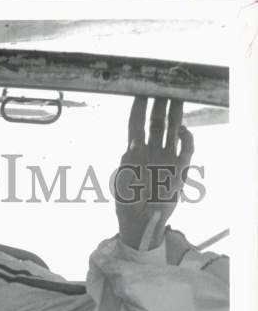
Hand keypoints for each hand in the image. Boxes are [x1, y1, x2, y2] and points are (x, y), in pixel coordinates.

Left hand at [114, 97, 193, 249]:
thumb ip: (127, 165)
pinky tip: (184, 130)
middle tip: (163, 85)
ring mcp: (165, 158)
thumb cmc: (127, 206)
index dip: (138, 108)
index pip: (135, 125)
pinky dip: (187, 138)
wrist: (141, 225)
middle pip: (156, 122)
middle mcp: (151, 151)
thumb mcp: (122, 186)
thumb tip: (132, 145)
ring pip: (173, 130)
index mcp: (134, 153)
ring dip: (176, 113)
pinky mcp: (178, 169)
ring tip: (178, 95)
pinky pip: (186, 148)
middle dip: (160, 104)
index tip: (139, 90)